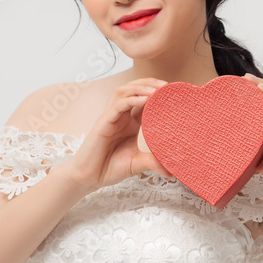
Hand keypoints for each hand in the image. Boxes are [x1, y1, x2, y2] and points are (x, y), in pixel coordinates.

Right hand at [64, 78, 172, 193]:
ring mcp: (111, 117)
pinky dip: (132, 99)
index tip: (173, 93)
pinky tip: (145, 100)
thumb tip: (172, 172)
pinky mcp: (103, 122)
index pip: (144, 101)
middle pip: (133, 89)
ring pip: (124, 92)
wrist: (89, 178)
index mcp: (129, 123)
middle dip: (150, 84)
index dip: (157, 94)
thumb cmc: (109, 168)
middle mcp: (120, 116)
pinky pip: (118, 105)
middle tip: (167, 86)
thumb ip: (152, 162)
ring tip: (156, 89)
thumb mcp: (136, 163)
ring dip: (140, 87)